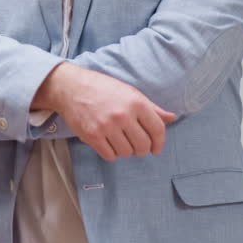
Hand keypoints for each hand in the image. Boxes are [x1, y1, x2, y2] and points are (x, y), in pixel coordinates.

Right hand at [33, 62, 176, 160]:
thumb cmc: (102, 88)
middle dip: (142, 149)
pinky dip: (111, 153)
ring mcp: (107, 126)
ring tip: (119, 141)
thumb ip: (151, 108)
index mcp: (136, 102)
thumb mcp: (130, 92)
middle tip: (136, 146)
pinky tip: (108, 143)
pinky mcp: (92, 135)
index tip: (156, 148)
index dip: (159, 143)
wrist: (70, 87)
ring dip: (125, 151)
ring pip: (127, 152)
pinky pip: (110, 155)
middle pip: (143, 145)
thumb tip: (172, 118)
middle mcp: (123, 115)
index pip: (157, 130)